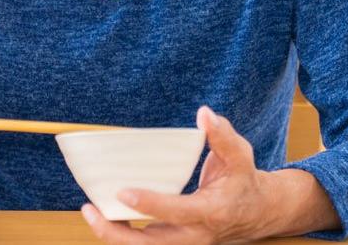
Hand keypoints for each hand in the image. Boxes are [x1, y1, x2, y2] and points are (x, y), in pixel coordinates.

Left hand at [81, 106, 294, 243]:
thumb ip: (223, 135)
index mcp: (212, 212)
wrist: (257, 212)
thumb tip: (205, 114)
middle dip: (118, 233)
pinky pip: (144, 242)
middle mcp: (195, 234)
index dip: (151, 204)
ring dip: (114, 234)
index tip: (123, 192)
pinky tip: (104, 212)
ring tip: (90, 211)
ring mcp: (184, 241)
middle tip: (91, 210)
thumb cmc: (244, 180)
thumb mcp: (241, 155)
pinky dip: (122, 230)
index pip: (178, 212)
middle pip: (152, 244)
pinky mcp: (174, 241)